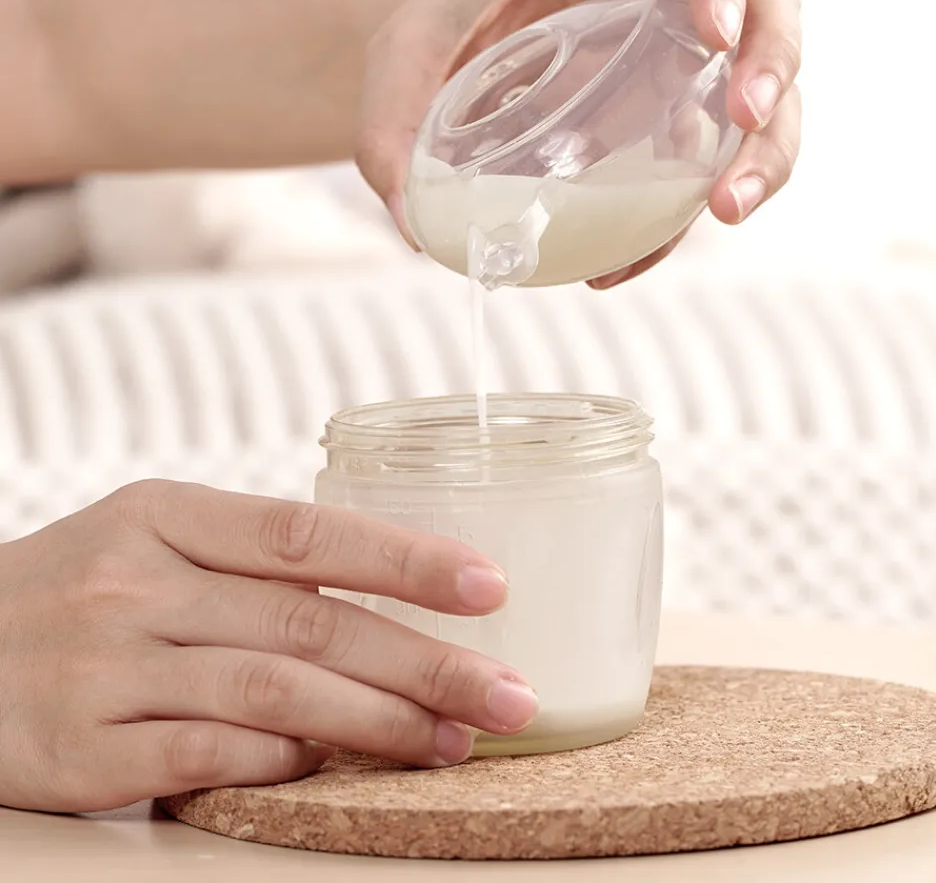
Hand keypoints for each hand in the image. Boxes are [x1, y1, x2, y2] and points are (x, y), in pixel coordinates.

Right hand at [0, 481, 534, 812]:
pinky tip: (335, 771)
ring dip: (376, 722)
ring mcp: (106, 667)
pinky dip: (281, 764)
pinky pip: (204, 758)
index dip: (404, 558)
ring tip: (454, 739)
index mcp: (166, 515)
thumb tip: (386, 595)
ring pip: (271, 693)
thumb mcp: (151, 539)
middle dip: (423, 661)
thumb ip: (252, 561)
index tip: (487, 585)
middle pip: (308, 621)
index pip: (305, 530)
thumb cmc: (78, 589)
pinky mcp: (80, 751)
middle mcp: (137, 582)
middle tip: (508, 691)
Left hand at [357, 0, 801, 287]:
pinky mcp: (677, 113)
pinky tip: (634, 261)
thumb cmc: (434, 32)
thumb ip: (391, 133)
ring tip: (726, 207)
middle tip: (745, 126)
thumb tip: (413, 227)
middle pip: (763, 10)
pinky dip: (688, 212)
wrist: (448, 54)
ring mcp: (682, 53)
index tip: (718, 32)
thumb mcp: (400, 63)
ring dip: (766, 150)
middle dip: (771, 68)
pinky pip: (710, 157)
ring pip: (763, 89)